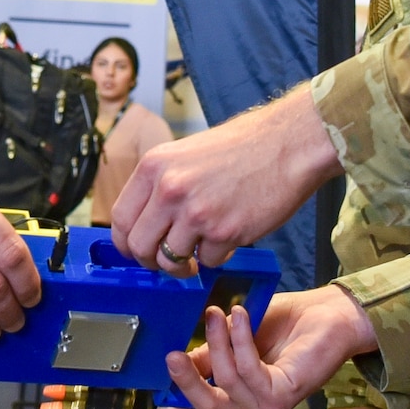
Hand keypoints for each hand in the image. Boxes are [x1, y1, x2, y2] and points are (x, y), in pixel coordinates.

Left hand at [113, 91, 340, 270]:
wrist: (289, 143)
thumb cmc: (244, 147)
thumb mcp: (186, 155)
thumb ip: (162, 187)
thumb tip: (146, 223)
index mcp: (155, 166)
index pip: (120, 218)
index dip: (128, 243)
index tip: (138, 251)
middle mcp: (170, 189)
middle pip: (139, 247)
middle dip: (152, 262)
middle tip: (168, 261)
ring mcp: (197, 212)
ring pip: (170, 261)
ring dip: (184, 265)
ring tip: (199, 253)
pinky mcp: (225, 231)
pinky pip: (209, 262)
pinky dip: (217, 257)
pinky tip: (229, 237)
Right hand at [157, 286, 378, 408]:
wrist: (328, 313)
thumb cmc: (286, 324)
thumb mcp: (234, 338)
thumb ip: (208, 355)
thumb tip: (175, 362)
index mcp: (239, 400)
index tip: (163, 398)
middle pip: (206, 407)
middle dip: (186, 379)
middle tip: (172, 352)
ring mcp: (268, 408)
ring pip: (225, 382)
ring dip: (217, 343)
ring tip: (216, 313)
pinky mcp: (283, 396)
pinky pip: (247, 370)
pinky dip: (238, 340)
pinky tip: (239, 316)